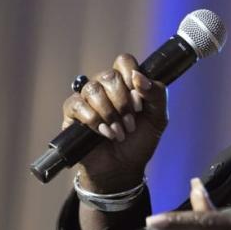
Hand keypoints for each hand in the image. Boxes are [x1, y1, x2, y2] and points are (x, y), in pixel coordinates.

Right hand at [61, 54, 167, 191]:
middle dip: (123, 102)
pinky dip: (93, 120)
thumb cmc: (139, 141)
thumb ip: (156, 94)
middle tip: (130, 123)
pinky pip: (77, 104)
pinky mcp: (72, 113)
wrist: (123, 168)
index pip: (124, 61)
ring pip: (93, 89)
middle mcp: (105, 86)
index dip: (132, 76)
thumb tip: (139, 77)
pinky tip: (103, 133)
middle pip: (109, 75)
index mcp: (126, 82)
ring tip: (119, 132)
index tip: (140, 101)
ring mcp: (87, 99)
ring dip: (110, 113)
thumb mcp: (158, 118)